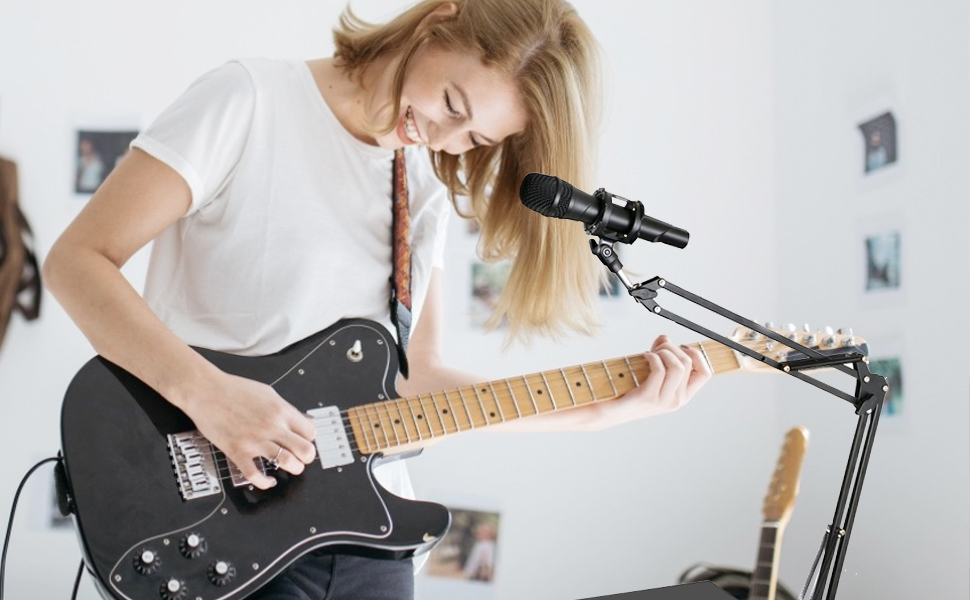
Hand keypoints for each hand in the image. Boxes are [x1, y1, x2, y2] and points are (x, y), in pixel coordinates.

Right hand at [183, 372, 317, 489]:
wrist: (205, 390)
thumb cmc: (234, 390)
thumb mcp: (268, 393)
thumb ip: (286, 409)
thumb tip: (301, 421)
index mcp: (281, 410)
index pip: (310, 432)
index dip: (309, 439)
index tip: (304, 441)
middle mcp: (271, 426)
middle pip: (305, 450)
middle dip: (307, 457)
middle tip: (302, 457)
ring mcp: (255, 440)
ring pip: (287, 462)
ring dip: (293, 468)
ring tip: (290, 467)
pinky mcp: (237, 451)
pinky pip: (255, 474)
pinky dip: (265, 482)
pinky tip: (268, 481)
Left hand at [599, 335, 711, 424]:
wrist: (605, 409)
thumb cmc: (627, 389)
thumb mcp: (651, 372)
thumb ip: (662, 356)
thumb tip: (665, 338)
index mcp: (682, 396)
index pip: (706, 373)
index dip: (696, 354)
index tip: (680, 347)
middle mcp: (676, 401)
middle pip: (689, 363)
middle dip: (673, 347)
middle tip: (657, 347)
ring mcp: (662, 401)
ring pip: (678, 365)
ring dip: (664, 351)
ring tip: (650, 352)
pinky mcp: (647, 397)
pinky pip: (659, 369)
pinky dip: (652, 357)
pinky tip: (644, 356)